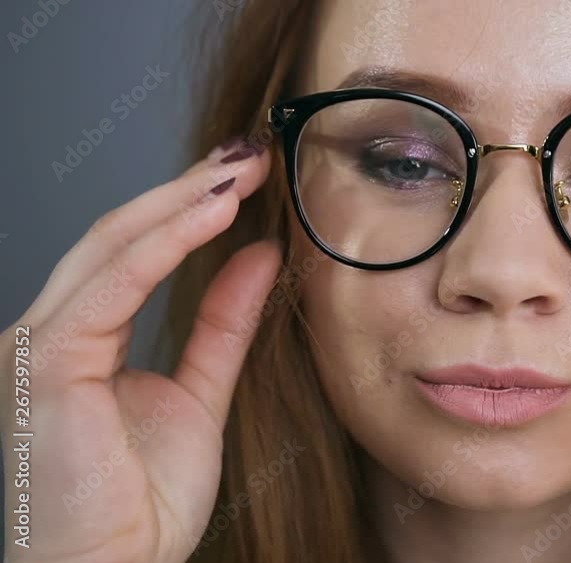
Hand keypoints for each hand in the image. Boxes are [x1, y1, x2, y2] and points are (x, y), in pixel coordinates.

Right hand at [2, 141, 280, 562]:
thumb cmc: (141, 503)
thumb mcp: (202, 392)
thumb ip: (225, 322)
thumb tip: (257, 255)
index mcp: (81, 336)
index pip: (134, 249)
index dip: (188, 205)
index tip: (243, 173)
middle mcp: (52, 329)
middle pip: (120, 234)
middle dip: (187, 187)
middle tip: (248, 152)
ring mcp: (40, 343)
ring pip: (111, 245)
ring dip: (179, 200)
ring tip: (240, 171)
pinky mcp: (45, 362)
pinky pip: (110, 284)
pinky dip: (164, 243)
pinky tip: (213, 213)